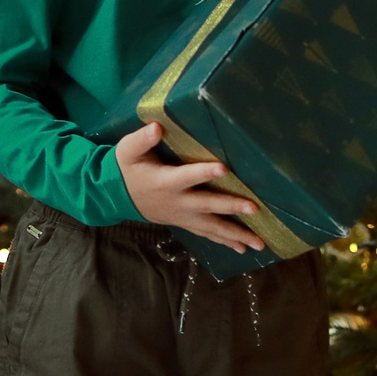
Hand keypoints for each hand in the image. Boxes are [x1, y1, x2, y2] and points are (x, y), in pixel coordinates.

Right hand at [114, 122, 261, 253]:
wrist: (117, 197)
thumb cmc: (127, 168)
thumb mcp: (128, 150)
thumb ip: (142, 139)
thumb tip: (157, 127)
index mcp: (165, 181)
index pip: (187, 176)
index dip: (203, 172)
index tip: (223, 167)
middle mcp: (177, 201)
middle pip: (207, 205)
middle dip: (231, 206)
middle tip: (254, 208)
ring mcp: (182, 216)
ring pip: (211, 226)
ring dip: (235, 234)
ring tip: (258, 243)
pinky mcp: (185, 223)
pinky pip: (207, 234)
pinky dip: (225, 241)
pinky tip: (242, 248)